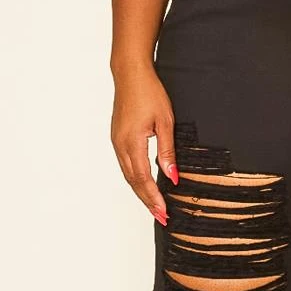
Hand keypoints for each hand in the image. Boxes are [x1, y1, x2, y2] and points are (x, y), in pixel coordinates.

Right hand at [110, 64, 177, 221]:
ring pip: (128, 175)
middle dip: (147, 201)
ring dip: (141, 192)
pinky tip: (144, 184)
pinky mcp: (117, 138)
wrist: (130, 74)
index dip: (153, 198)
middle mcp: (120, 145)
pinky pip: (126, 164)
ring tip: (154, 206)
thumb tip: (173, 176)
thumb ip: (167, 151)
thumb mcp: (165, 121)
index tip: (164, 212)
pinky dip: (135, 179)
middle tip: (161, 217)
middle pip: (133, 181)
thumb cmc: (149, 93)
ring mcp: (116, 141)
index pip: (143, 179)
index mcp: (132, 142)